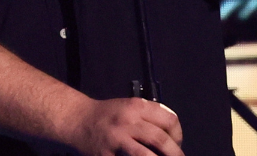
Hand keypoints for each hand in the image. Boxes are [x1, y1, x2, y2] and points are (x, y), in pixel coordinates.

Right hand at [61, 97, 183, 155]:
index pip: (169, 119)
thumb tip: (172, 133)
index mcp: (137, 106)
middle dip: (174, 153)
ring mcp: (117, 138)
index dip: (178, 134)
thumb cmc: (107, 114)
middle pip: (160, 139)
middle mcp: (128, 120)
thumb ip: (149, 115)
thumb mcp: (129, 106)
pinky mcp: (106, 153)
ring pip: (146, 155)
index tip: (177, 143)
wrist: (78, 119)